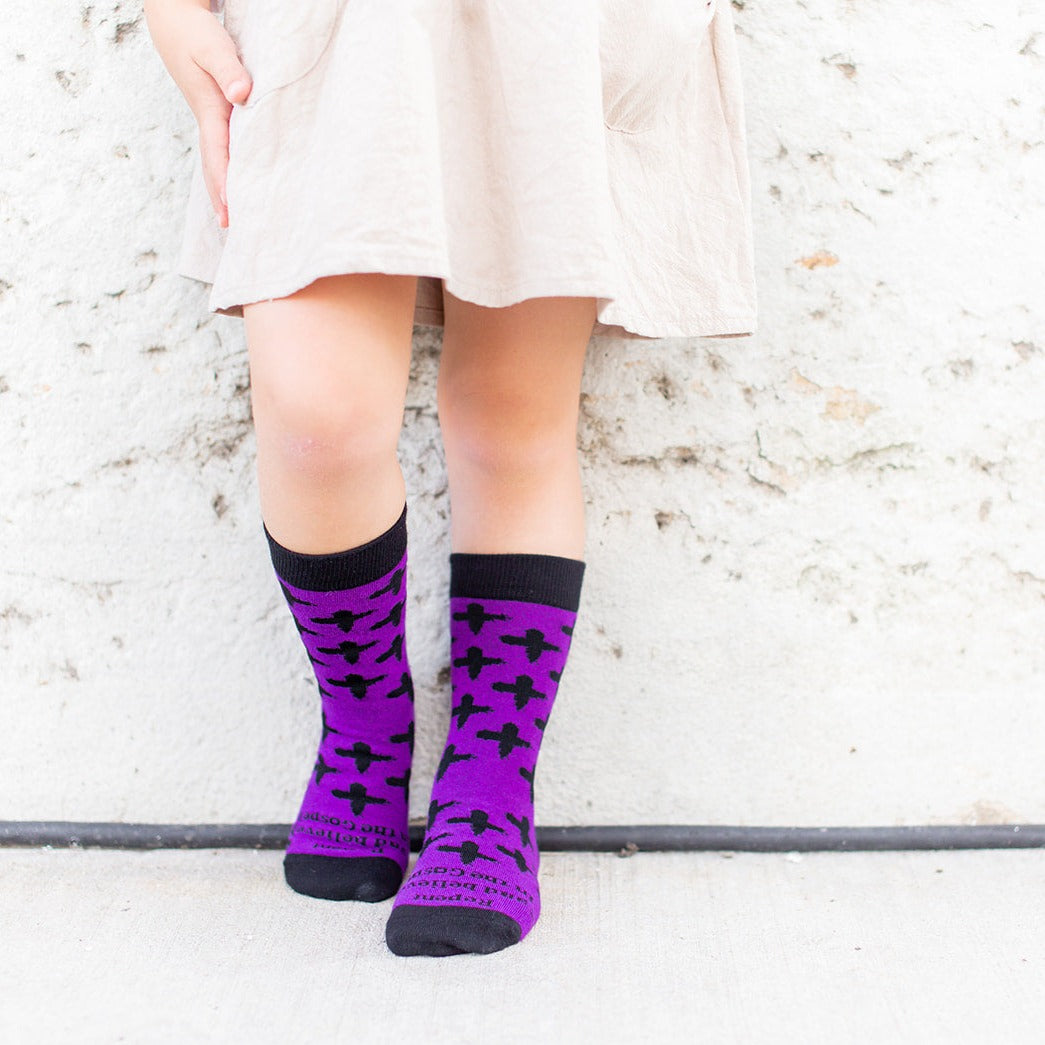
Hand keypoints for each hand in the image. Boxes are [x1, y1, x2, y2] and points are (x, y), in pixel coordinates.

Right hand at [144, 0, 252, 227]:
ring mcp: (209, 116)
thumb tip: (241, 95)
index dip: (224, 182)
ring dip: (222, 185)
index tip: (229, 210)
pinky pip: (222, 146)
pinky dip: (227, 166)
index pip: (218, 154)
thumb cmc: (196, 31)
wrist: (174, 18)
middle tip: (229, 226)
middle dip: (220, 196)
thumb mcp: (213, 47)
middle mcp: (208, 119)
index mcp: (210, 110)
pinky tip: (237, 178)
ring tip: (231, 213)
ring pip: (216, 157)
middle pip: (213, 164)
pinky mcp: (214, 110)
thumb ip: (229, 70)